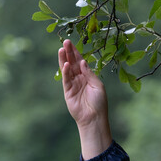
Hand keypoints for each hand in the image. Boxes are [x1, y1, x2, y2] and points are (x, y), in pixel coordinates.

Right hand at [58, 40, 111, 159]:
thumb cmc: (99, 102)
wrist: (94, 118)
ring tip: (61, 49)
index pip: (80, 61)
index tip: (72, 43)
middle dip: (69, 52)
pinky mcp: (67, 91)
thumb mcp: (98, 85)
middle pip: (72, 62)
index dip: (76, 52)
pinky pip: (66, 79)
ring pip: (67, 69)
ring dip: (64, 59)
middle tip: (65, 42)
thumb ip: (89, 73)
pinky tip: (65, 64)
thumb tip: (83, 62)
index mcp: (87, 75)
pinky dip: (65, 72)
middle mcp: (79, 78)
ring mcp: (72, 84)